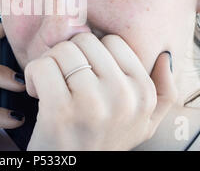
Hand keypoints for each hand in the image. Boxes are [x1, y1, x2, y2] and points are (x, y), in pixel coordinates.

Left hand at [24, 33, 176, 149]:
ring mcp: (92, 103)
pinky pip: (42, 66)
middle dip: (69, 56)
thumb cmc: (103, 142)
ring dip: (50, 64)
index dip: (92, 54)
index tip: (86, 74)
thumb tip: (165, 56)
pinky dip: (33, 75)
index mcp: (144, 94)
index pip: (113, 41)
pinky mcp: (60, 111)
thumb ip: (163, 93)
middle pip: (85, 41)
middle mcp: (123, 96)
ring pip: (63, 50)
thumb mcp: (143, 124)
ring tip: (51, 85)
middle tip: (64, 78)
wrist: (72, 170)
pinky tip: (37, 92)